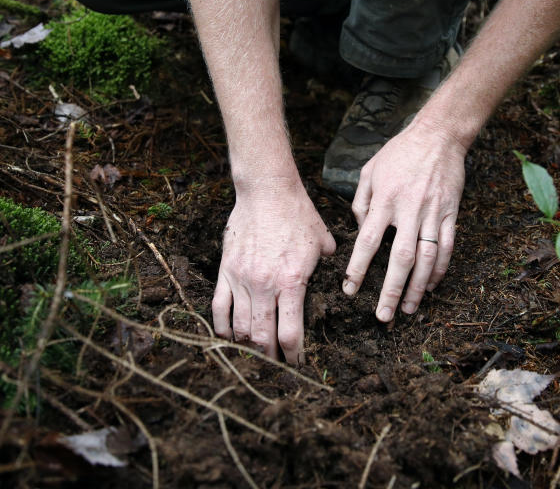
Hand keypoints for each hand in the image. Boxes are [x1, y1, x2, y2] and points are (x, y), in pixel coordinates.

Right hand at [212, 178, 335, 364]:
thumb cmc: (298, 214)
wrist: (267, 190)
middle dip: (270, 359)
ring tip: (255, 356)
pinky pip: (219, 307)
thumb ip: (329, 266)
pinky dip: (222, 328)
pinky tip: (228, 338)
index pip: (290, 334)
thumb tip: (340, 277)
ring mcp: (241, 279)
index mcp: (291, 283)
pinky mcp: (226, 270)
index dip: (294, 356)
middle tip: (276, 368)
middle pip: (262, 338)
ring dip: (247, 347)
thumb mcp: (323, 242)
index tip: (298, 364)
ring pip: (239, 328)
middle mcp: (264, 286)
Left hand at [343, 120, 465, 321]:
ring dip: (418, 287)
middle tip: (383, 315)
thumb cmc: (398, 153)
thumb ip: (361, 202)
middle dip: (391, 289)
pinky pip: (447, 246)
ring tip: (408, 308)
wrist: (438, 136)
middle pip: (400, 257)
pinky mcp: (450, 213)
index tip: (350, 289)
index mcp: (385, 200)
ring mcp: (432, 213)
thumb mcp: (369, 171)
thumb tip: (360, 231)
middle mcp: (409, 209)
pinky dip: (440, 269)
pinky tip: (431, 286)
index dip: (358, 267)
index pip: (368, 240)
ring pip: (427, 257)